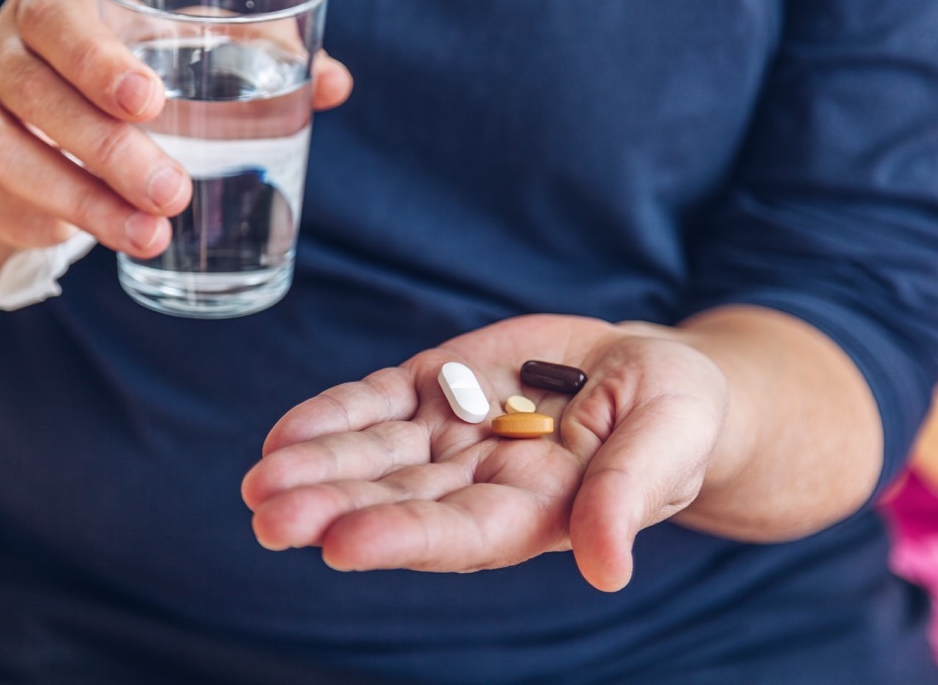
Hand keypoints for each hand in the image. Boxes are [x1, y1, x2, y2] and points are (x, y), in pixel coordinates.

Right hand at [0, 0, 351, 257]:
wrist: (31, 115)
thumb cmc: (126, 71)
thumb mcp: (175, 50)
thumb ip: (252, 57)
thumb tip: (336, 82)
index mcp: (52, 7)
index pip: (59, 21)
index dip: (98, 59)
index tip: (152, 100)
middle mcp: (2, 52)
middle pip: (39, 95)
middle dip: (109, 149)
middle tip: (174, 192)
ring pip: (12, 155)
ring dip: (85, 202)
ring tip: (152, 236)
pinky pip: (6, 199)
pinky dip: (57, 221)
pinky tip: (107, 242)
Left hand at [241, 314, 727, 591]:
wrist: (649, 369)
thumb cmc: (676, 414)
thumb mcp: (670, 438)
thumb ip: (631, 494)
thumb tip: (606, 569)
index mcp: (540, 510)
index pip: (463, 534)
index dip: (404, 537)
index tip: (339, 544)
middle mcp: (482, 484)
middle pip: (400, 502)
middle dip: (334, 509)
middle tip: (270, 516)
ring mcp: (452, 436)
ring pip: (375, 458)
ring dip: (317, 468)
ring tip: (261, 482)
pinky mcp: (437, 386)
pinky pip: (376, 404)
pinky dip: (333, 417)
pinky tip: (284, 436)